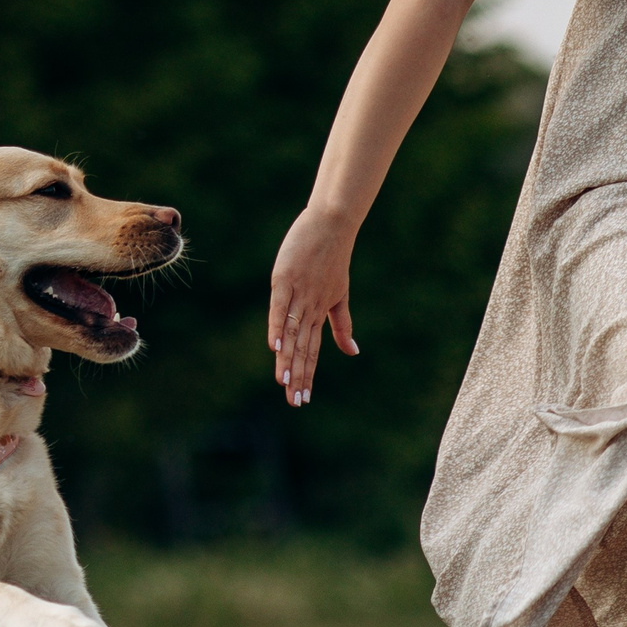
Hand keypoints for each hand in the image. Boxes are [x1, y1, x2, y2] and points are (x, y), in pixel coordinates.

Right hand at [266, 205, 360, 406]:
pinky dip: (276, 326)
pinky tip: (274, 346)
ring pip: (291, 332)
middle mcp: (310, 307)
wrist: (333, 224)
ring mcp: (298, 294)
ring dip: (287, 358)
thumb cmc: (332, 257)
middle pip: (302, 347)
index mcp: (320, 312)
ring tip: (284, 381)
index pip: (313, 350)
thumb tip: (353, 352)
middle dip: (298, 375)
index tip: (303, 399)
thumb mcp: (339, 295)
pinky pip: (280, 307)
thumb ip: (341, 325)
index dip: (307, 375)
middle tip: (295, 402)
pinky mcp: (284, 279)